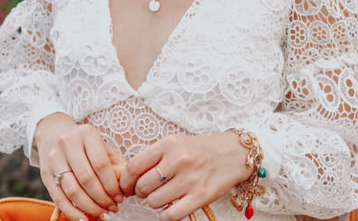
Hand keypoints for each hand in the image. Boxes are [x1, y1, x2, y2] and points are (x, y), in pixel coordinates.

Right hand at [35, 113, 125, 220]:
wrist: (53, 132)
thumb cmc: (83, 141)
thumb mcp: (99, 143)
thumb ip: (114, 161)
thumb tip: (127, 184)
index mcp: (86, 134)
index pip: (101, 164)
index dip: (111, 184)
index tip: (120, 197)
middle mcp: (68, 144)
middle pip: (87, 179)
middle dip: (102, 198)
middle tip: (112, 208)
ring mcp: (54, 159)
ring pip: (73, 190)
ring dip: (89, 207)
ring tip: (101, 214)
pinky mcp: (45, 174)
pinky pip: (58, 198)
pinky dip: (72, 212)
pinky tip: (83, 219)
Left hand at [120, 132, 251, 220]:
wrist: (233, 153)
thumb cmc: (201, 149)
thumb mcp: (176, 143)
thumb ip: (154, 157)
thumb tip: (129, 178)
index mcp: (169, 144)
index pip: (134, 165)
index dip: (125, 180)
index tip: (126, 186)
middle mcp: (178, 160)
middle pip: (143, 186)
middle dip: (141, 192)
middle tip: (150, 189)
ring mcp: (190, 179)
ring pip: (154, 202)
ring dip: (155, 202)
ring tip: (165, 194)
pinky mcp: (200, 196)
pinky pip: (170, 215)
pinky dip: (166, 214)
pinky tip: (171, 206)